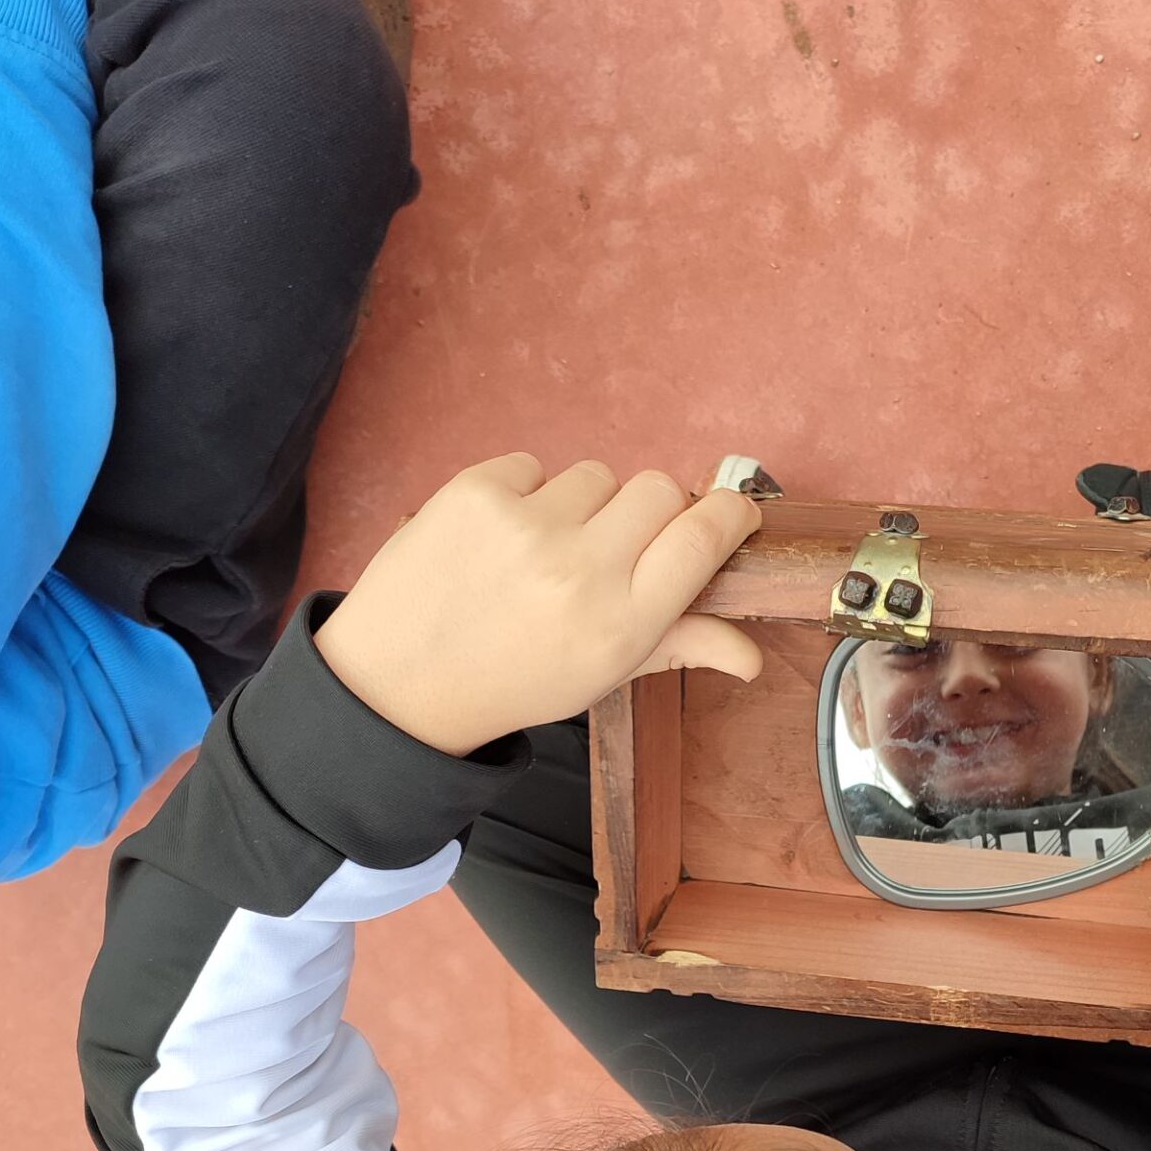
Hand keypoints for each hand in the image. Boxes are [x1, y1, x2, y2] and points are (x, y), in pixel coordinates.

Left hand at [313, 457, 765, 755]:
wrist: (399, 684)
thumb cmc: (512, 680)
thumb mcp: (602, 677)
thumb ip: (679, 647)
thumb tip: (751, 656)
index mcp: (623, 623)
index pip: (704, 536)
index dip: (728, 513)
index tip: (731, 512)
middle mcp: (582, 570)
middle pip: (658, 488)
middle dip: (648, 511)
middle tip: (615, 546)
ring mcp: (526, 525)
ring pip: (595, 476)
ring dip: (582, 505)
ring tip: (544, 551)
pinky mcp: (475, 491)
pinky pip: (533, 466)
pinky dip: (525, 494)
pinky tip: (501, 539)